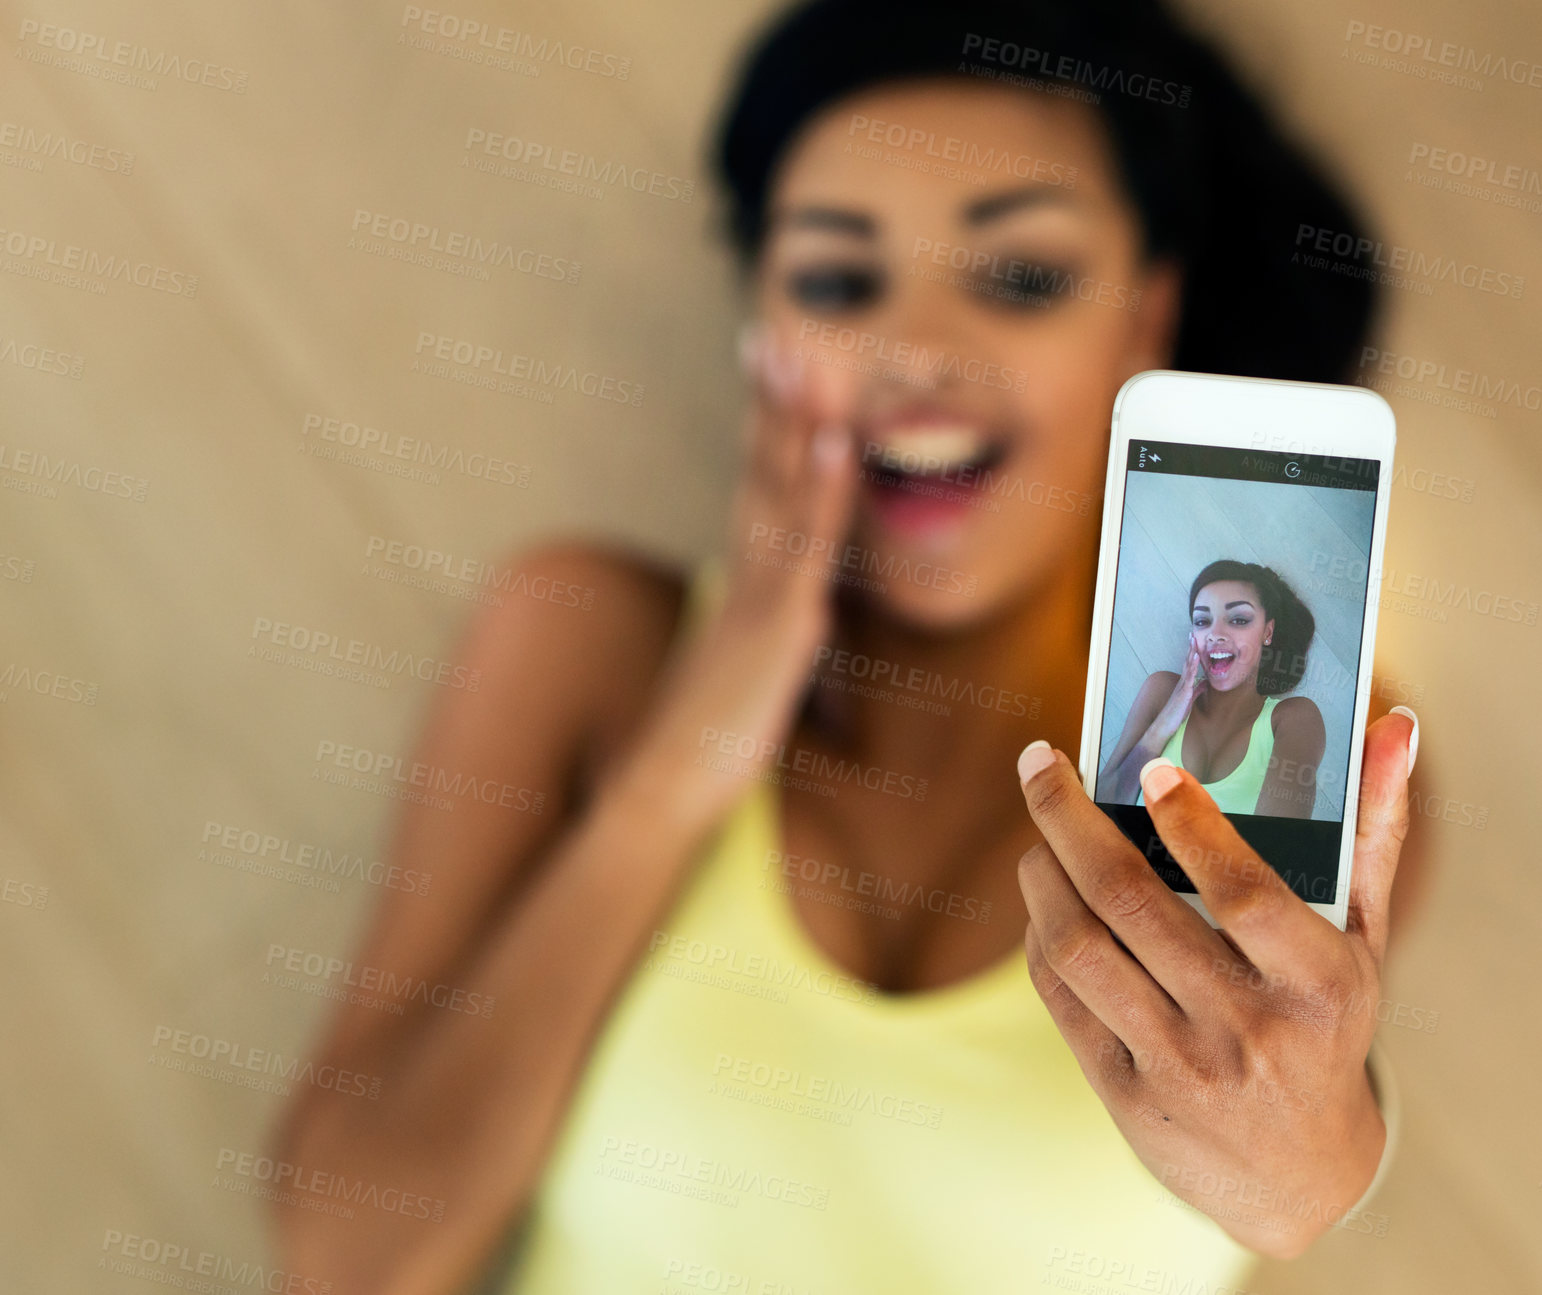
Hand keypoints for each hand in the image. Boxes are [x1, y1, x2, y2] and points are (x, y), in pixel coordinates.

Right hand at [623, 324, 860, 820]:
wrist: (666, 787)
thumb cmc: (706, 735)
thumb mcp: (745, 665)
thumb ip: (766, 624)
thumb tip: (791, 610)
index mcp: (743, 578)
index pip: (756, 482)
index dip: (764, 420)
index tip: (766, 359)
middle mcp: (748, 571)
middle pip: (762, 469)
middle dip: (773, 398)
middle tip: (775, 330)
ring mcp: (761, 592)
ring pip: (783, 491)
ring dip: (797, 418)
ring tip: (806, 354)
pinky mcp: (779, 625)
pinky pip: (807, 547)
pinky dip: (821, 488)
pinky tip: (834, 439)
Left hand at [1013, 711, 1416, 1257]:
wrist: (1298, 1175)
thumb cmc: (1325, 1028)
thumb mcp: (1361, 943)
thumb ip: (1370, 833)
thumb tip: (1394, 726)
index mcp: (1316, 986)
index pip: (1244, 894)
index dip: (1192, 825)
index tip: (1150, 768)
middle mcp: (1245, 1028)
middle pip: (1131, 904)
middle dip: (1069, 819)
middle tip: (1042, 764)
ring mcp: (1178, 1064)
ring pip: (1079, 945)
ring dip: (1041, 871)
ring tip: (1037, 829)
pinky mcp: (1124, 1090)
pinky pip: (1061, 993)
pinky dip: (1041, 931)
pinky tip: (1045, 895)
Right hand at [1146, 637, 1206, 747]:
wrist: (1166, 723)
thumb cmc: (1177, 713)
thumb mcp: (1190, 699)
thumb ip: (1198, 690)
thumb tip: (1205, 682)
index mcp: (1184, 683)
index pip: (1189, 665)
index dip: (1192, 653)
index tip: (1194, 641)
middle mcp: (1182, 681)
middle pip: (1187, 661)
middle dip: (1190, 648)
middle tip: (1192, 634)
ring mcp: (1182, 686)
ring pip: (1187, 666)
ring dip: (1191, 652)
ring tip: (1193, 640)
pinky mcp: (1184, 692)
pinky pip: (1189, 676)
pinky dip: (1193, 665)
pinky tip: (1196, 657)